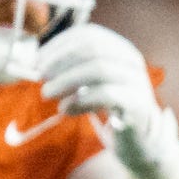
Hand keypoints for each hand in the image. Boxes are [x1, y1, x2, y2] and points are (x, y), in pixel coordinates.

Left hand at [39, 25, 178, 178]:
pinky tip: (64, 110)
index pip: (89, 35)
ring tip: (47, 93)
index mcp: (121, 50)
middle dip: (61, 60)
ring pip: (99, 69)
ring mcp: (137, 82)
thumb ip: (73, 72)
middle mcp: (131, 62)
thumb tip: (38, 64)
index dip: (61, 44)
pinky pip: (105, 95)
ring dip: (66, 80)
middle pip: (93, 48)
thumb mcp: (93, 86)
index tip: (38, 59)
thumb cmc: (112, 111)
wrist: (141, 143)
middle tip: (41, 76)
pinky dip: (79, 101)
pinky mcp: (136, 105)